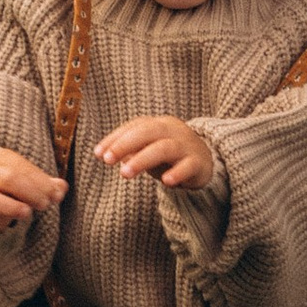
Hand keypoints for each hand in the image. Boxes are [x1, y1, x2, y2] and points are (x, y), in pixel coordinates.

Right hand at [0, 147, 65, 239]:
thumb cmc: (10, 187)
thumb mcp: (28, 181)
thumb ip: (46, 184)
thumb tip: (62, 187)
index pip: (20, 167)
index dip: (41, 182)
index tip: (56, 196)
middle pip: (7, 178)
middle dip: (31, 192)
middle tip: (45, 205)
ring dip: (10, 206)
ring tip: (27, 214)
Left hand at [94, 114, 219, 191]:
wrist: (208, 162)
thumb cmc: (170, 155)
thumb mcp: (148, 150)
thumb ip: (128, 150)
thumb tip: (103, 153)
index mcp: (159, 124)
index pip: (135, 126)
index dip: (115, 138)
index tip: (98, 154)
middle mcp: (173, 131)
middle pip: (147, 132)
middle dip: (124, 144)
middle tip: (107, 160)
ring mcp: (187, 145)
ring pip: (164, 148)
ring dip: (142, 160)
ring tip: (124, 174)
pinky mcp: (199, 163)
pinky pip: (188, 166)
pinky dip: (177, 172)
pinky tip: (166, 182)